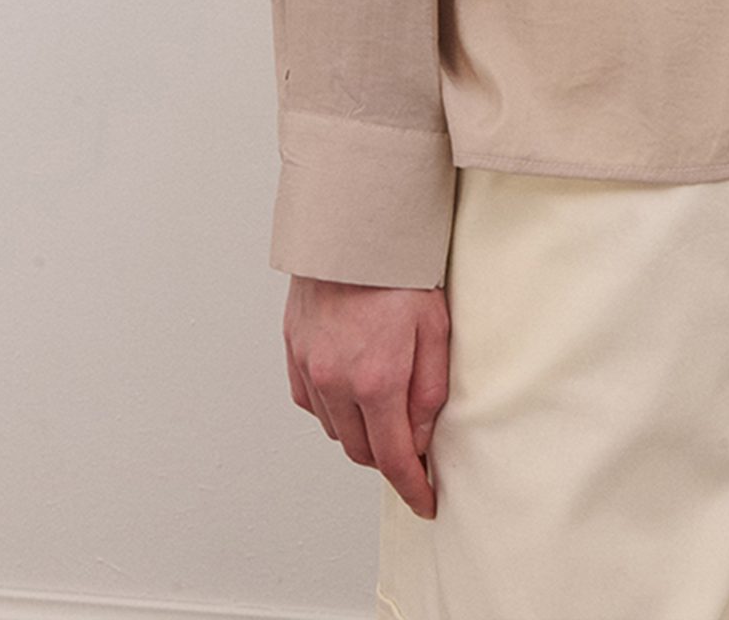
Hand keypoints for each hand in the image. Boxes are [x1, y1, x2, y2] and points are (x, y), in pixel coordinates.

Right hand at [283, 275, 450, 517]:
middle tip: (412, 443)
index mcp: (376, 378)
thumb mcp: (435, 327)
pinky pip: (311, 402)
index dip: (412, 487)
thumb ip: (429, 391)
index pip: (393, 457)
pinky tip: (351, 388)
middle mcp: (335, 380)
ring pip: (334, 429)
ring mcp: (309, 366)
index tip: (424, 503)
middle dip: (388, 456)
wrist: (354, 224)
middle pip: (361, 450)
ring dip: (360, 431)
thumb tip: (420, 438)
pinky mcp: (293, 350)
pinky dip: (332, 407)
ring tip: (384, 405)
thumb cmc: (400, 269)